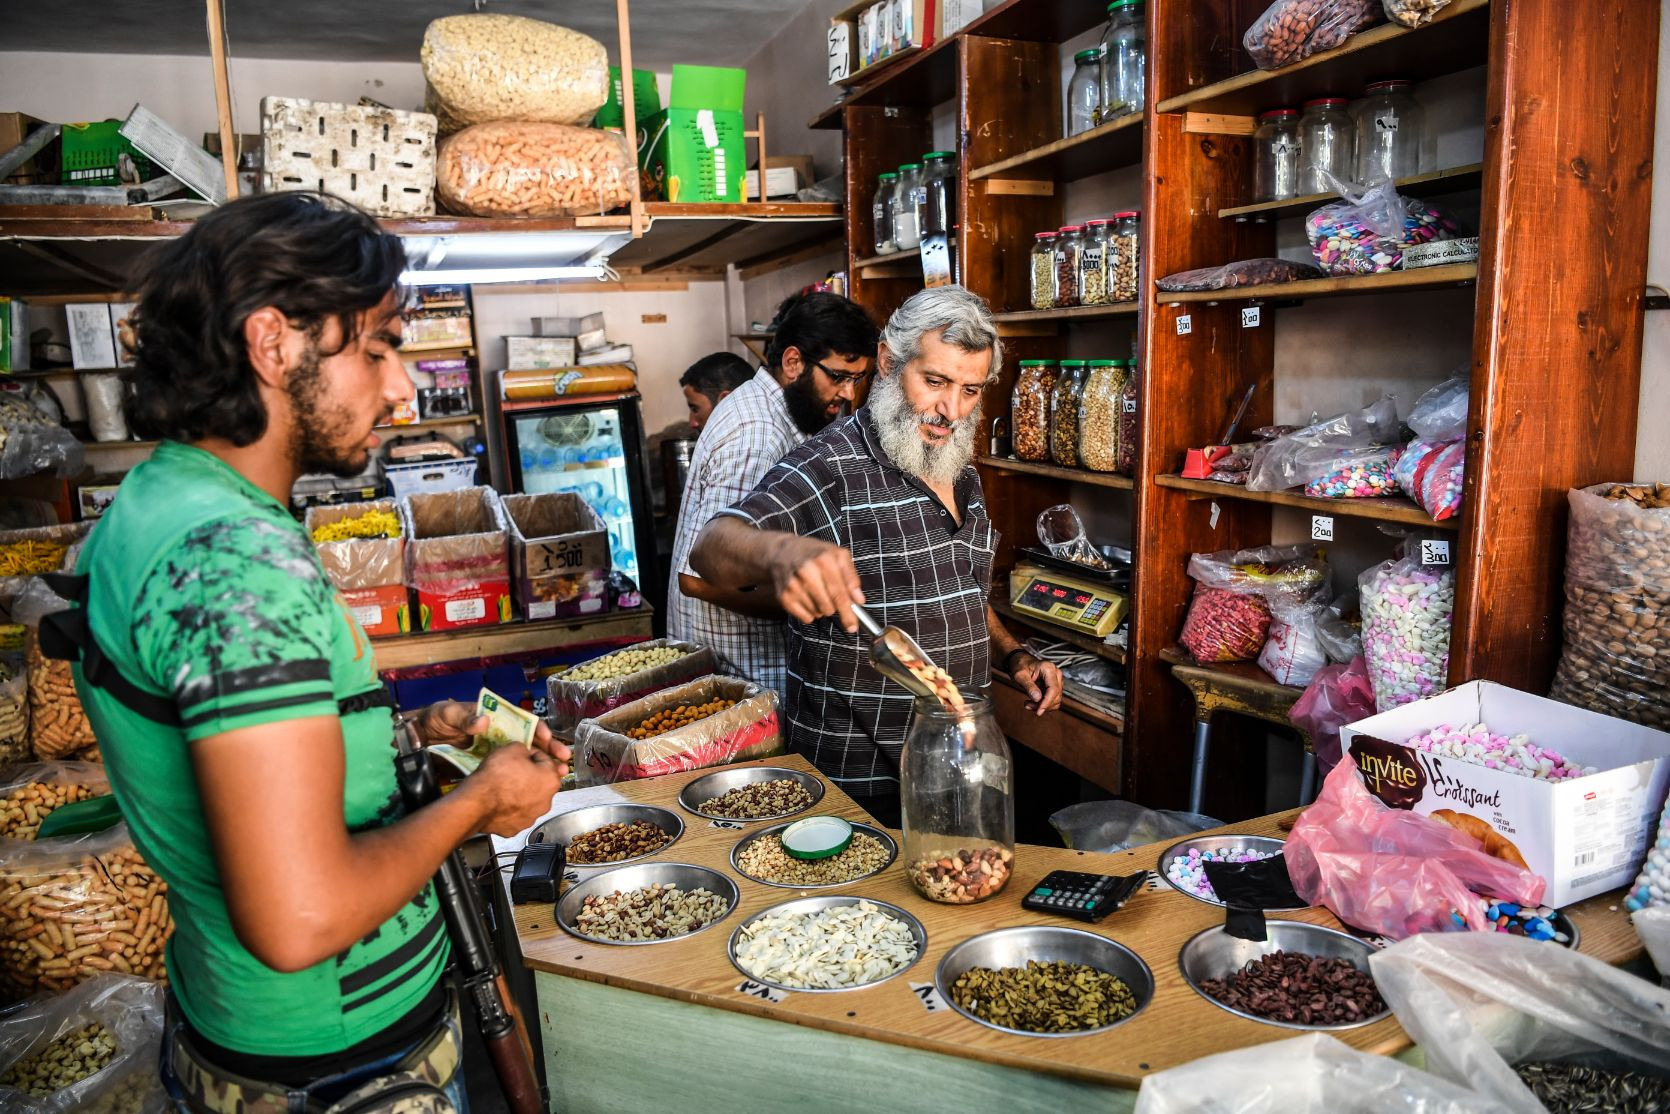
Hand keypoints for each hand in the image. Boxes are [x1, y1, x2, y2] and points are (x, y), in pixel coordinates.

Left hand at [414, 700, 572, 764]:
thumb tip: (482, 722)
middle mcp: (501, 732)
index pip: (524, 720)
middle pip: (531, 741)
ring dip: (542, 767)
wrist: (423, 737)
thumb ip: (465, 719)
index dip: (538, 728)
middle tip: (563, 759)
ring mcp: (497, 750)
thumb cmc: (439, 719)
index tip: (548, 737)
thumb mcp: (450, 715)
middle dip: (549, 750)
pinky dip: (524, 779)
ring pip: (526, 758)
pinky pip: (511, 771)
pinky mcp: (490, 765)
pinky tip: (534, 789)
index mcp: (496, 716)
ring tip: (557, 775)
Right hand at [467, 744, 565, 836]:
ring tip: (503, 785)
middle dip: (528, 775)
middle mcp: (546, 802)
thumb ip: (526, 749)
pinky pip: (516, 813)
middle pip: (540, 782)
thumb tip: (524, 752)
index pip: (545, 760)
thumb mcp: (514, 748)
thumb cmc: (496, 776)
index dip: (531, 755)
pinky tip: (499, 800)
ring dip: (519, 792)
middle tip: (512, 770)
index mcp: (551, 780)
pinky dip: (509, 807)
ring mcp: (531, 817)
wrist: (477, 802)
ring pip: (529, 799)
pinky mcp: (516, 828)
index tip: (521, 755)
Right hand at [767, 535, 865, 630]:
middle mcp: (807, 572)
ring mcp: (793, 585)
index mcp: (825, 560)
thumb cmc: (815, 554)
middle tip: (830, 595)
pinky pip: (805, 617)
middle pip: (828, 607)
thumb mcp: (838, 556)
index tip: (852, 626)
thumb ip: (852, 577)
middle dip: (834, 607)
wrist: (782, 550)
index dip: (848, 613)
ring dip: (821, 608)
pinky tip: (808, 599)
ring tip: (817, 593)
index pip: (839, 594)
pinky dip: (810, 613)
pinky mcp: (783, 596)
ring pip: (817, 613)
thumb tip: (859, 600)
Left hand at [1011, 655, 1063, 715]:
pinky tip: (1033, 702)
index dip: (1047, 702)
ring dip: (1042, 706)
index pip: (1053, 689)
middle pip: (1056, 696)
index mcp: (1048, 668)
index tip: (1038, 712)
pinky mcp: (1055, 687)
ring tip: (1028, 704)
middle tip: (1027, 705)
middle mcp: (1056, 674)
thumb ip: (1028, 686)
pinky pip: (1053, 700)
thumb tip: (1037, 698)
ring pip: (1056, 700)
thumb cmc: (1020, 665)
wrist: (1021, 662)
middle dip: (1042, 705)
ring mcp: (1057, 680)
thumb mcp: (1019, 675)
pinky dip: (1044, 705)